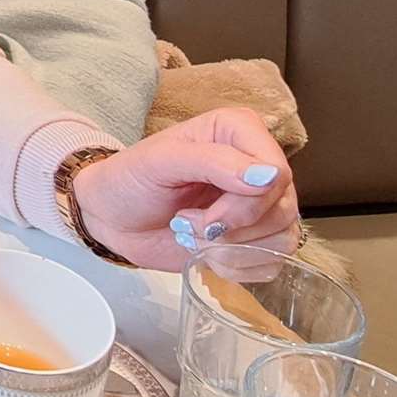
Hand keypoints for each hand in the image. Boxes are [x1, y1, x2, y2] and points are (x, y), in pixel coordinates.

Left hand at [70, 107, 299, 271]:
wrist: (113, 217)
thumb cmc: (130, 180)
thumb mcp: (159, 161)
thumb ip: (212, 160)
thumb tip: (268, 176)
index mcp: (239, 130)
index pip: (277, 171)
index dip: (246, 202)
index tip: (204, 214)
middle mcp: (257, 163)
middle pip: (282, 207)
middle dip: (231, 227)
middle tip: (187, 222)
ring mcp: (261, 202)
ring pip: (283, 236)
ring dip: (230, 248)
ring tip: (191, 233)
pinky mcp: (257, 237)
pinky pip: (273, 261)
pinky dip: (235, 266)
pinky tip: (205, 253)